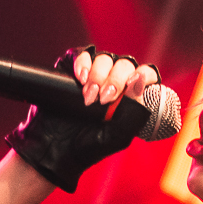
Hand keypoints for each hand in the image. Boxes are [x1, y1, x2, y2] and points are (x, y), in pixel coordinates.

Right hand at [4, 46, 160, 192]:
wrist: (56, 149)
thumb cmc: (89, 147)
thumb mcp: (118, 137)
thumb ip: (134, 112)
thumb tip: (138, 80)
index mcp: (132, 98)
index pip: (146, 74)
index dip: (142, 76)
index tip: (131, 85)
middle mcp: (116, 82)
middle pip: (124, 64)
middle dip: (115, 80)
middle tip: (102, 100)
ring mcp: (95, 75)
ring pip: (104, 58)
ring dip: (97, 76)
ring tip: (87, 97)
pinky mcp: (74, 70)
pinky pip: (81, 54)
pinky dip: (82, 62)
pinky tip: (80, 78)